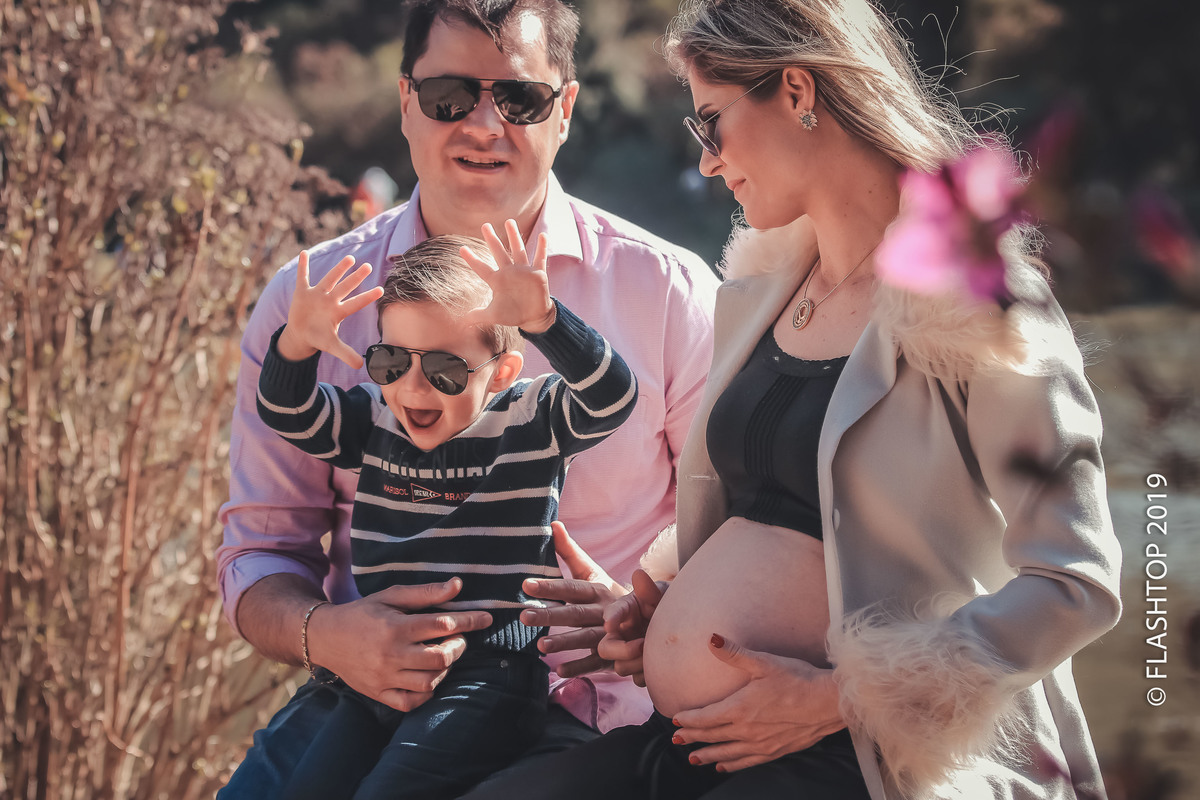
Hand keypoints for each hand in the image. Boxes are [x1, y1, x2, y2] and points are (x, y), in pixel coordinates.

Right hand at [277, 250, 383, 367]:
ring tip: (350, 258)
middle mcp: (330, 301)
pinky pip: (303, 277)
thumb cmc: (319, 338)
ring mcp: (317, 295)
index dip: (368, 297)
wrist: (301, 335)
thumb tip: (361, 366)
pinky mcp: (302, 293)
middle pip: (346, 287)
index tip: (381, 290)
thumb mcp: (332, 347)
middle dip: (356, 277)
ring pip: (330, 279)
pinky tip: (304, 253)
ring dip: (338, 269)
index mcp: (339, 312)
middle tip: (368, 266)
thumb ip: (346, 354)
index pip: (356, 303)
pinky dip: (303, 266)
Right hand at [306, 578, 492, 711]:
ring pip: (429, 681)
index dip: (469, 620)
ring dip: (445, 669)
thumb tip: (458, 585)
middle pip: (441, 657)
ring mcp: (384, 678)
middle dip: (458, 646)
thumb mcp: (391, 595)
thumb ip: (425, 593)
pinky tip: (428, 677)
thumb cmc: (363, 613)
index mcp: (395, 627)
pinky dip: (426, 691)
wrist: (326, 638)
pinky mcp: (378, 694)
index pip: (442, 624)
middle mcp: (391, 654)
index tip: (486, 618)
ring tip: (442, 656)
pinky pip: (411, 702)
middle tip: (457, 638)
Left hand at [459, 219, 555, 333]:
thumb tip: (460, 322)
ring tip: (509, 222)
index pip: (481, 268)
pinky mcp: (537, 273)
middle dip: (492, 239)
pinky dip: (542, 247)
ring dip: (514, 237)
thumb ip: (478, 316)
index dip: (472, 259)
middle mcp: (509, 272)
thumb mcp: (493, 316)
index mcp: (496, 280)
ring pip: (518, 250)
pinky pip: (540, 258)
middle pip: (498, 252)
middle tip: (485, 225)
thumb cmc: (512, 314)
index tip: (461, 248)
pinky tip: (543, 235)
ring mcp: (523, 271)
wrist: (533, 317)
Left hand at [520, 522, 627, 676]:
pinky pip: (595, 662)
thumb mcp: (592, 571)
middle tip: (524, 616)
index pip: (571, 587)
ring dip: (565, 642)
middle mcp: (603, 610)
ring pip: (586, 638)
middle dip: (551, 615)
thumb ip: (570, 551)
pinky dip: (579, 667)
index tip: (525, 585)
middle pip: (575, 613)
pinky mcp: (611, 653)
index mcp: (597, 589)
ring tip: (540, 646)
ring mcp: (609, 634)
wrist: (649, 615)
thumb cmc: (608, 591)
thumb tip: (553, 524)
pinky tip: (559, 671)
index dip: (550, 586)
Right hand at [598, 569, 665, 686]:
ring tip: (658, 655)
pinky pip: (637, 679)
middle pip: (606, 648)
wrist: (691, 625)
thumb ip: (650, 589)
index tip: (610, 623)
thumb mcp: (664, 594)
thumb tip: (638, 574)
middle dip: (622, 650)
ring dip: (638, 663)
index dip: (611, 617)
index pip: (614, 612)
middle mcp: (623, 633)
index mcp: (627, 610)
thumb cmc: (672, 604)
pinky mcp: (640, 669)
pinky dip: (648, 674)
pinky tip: (663, 666)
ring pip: (621, 667)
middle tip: (642, 644)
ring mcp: (630, 653)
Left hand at [671, 635, 844, 771]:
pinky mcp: (775, 751)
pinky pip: (747, 762)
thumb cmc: (798, 679)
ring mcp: (761, 744)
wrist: (828, 703)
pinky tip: (723, 767)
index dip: (689, 719)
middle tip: (676, 740)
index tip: (675, 720)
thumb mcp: (764, 662)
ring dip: (708, 755)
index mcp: (740, 708)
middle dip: (692, 738)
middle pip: (712, 736)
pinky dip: (732, 765)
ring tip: (692, 758)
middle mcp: (747, 730)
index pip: (706, 717)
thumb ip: (734, 654)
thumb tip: (711, 639)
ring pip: (727, 753)